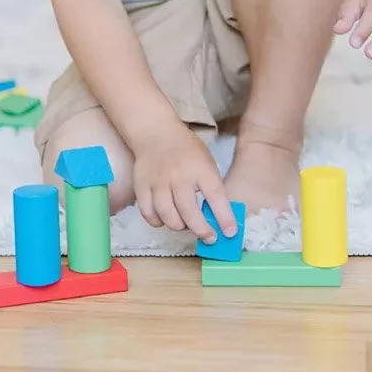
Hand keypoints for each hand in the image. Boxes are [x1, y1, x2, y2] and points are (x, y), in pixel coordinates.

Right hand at [132, 121, 234, 243]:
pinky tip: (165, 219)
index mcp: (200, 169)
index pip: (215, 197)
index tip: (230, 233)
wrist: (156, 134)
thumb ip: (212, 189)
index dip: (224, 218)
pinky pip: (148, 213)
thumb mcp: (207, 164)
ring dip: (179, 227)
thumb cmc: (187, 151)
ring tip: (186, 225)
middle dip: (202, 231)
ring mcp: (158, 182)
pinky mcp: (141, 187)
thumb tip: (218, 219)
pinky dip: (158, 222)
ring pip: (167, 216)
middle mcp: (179, 176)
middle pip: (189, 212)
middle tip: (209, 237)